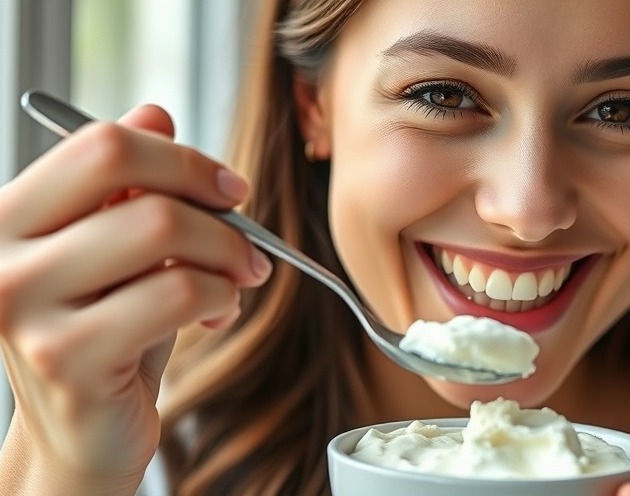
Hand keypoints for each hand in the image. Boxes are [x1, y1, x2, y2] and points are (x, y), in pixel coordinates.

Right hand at [0, 105, 271, 492]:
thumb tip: (155, 112)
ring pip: (162, 232)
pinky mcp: (66, 357)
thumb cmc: (105, 335)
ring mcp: (25, 309)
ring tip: (235, 282)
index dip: (181, 160)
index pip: (100, 145)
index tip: (228, 189)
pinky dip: (219, 296)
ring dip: (226, 255)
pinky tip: (215, 314)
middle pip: (136, 184)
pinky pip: (177, 293)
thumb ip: (125, 185)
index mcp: (8, 217)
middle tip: (249, 243)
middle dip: (216, 210)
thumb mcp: (114, 252)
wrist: (83, 434)